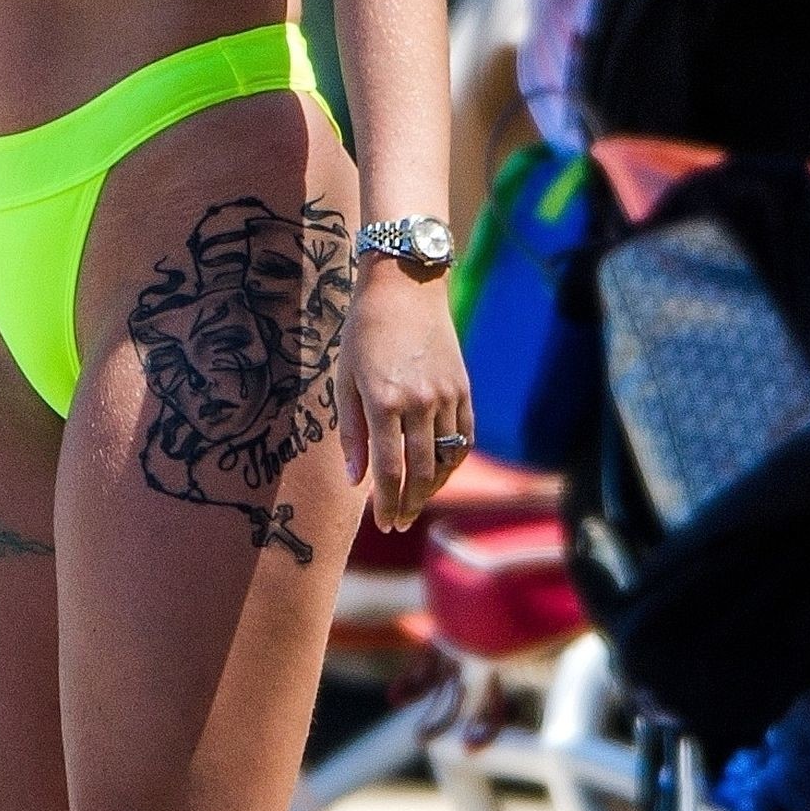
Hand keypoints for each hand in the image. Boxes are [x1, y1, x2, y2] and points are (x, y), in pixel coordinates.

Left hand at [336, 258, 473, 530]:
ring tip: (416, 502)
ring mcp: (446, 396)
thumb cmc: (364, 332)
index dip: (387, 504)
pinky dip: (453, 461)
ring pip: (445, 459)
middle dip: (409, 504)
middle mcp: (419, 403)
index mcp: (384, 402)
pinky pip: (464, 437)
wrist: (404, 287)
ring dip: (432, 488)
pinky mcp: (463, 388)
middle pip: (420, 473)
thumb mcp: (345, 378)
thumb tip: (355, 479)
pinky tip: (439, 472)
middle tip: (399, 522)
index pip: (390, 471)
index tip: (383, 523)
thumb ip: (351, 431)